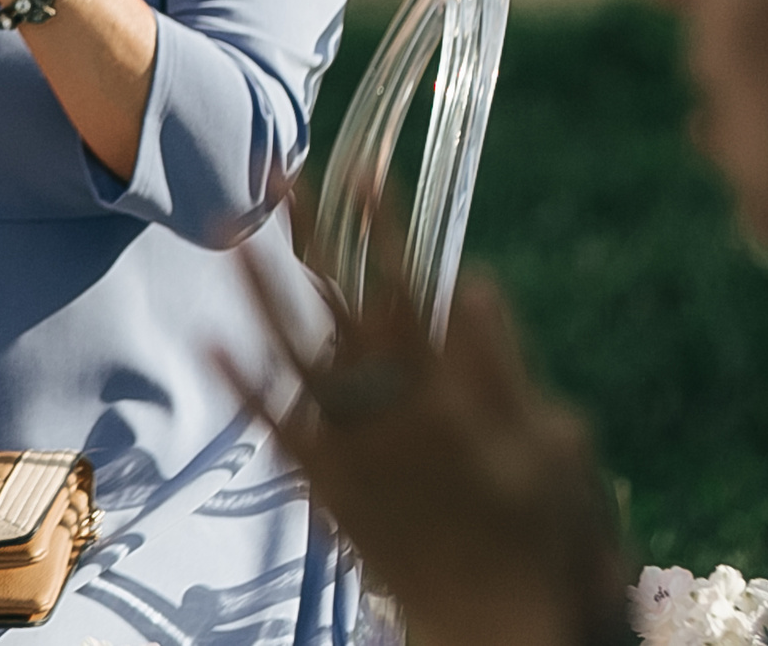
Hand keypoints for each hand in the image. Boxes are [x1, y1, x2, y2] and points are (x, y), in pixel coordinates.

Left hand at [224, 214, 623, 645]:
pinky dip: (243, 386)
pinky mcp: (326, 491)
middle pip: (341, 302)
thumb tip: (472, 280)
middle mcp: (392, 410)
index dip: (386, 224)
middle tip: (280, 172)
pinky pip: (275, 430)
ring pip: (294, 350)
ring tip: (233, 233)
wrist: (499, 631)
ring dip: (260, 289)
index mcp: (452, 389)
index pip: (411, 285)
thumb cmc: (547, 543)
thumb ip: (502, 364)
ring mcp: (353, 450)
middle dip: (313, 234)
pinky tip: (211, 342)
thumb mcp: (556, 447)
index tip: (363, 168)